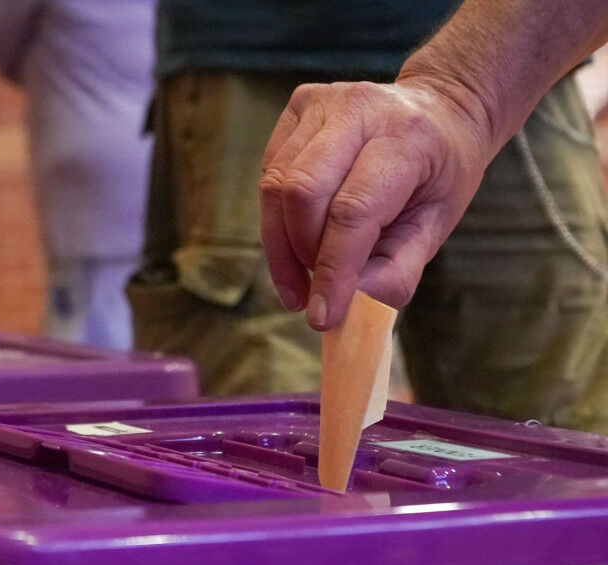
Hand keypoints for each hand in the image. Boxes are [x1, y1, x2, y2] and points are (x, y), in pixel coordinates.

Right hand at [259, 77, 495, 330]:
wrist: (440, 109)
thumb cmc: (439, 174)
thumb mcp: (436, 226)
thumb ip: (397, 270)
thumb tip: (349, 302)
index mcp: (406, 139)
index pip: (352, 211)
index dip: (331, 270)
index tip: (320, 316)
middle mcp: (359, 109)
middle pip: (301, 193)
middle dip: (300, 254)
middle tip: (313, 289)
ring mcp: (322, 102)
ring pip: (275, 184)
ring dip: (282, 243)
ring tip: (302, 272)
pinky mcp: (297, 107)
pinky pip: (269, 173)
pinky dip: (277, 217)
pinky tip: (297, 235)